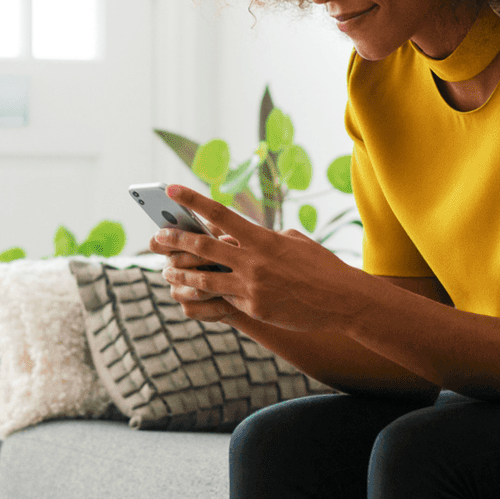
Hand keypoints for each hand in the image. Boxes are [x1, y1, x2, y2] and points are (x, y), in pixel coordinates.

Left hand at [147, 185, 368, 332]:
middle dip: (175, 240)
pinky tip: (191, 294)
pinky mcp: (253, 309)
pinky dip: (206, 295)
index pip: (220, 214)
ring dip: (181, 274)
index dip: (192, 201)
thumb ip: (266, 238)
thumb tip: (245, 238)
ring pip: (203, 279)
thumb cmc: (321, 266)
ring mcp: (251, 287)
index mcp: (263, 238)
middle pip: (203, 246)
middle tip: (156, 237)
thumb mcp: (295, 241)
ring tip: (167, 271)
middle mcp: (253, 260)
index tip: (170, 189)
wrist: (343, 300)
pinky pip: (222, 300)